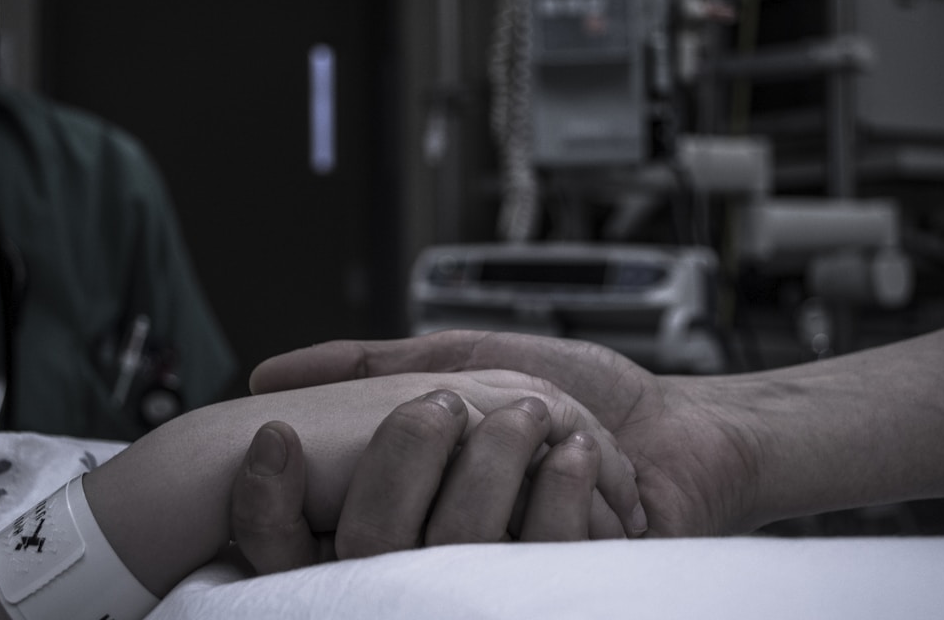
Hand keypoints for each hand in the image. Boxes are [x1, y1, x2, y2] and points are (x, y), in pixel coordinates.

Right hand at [231, 389, 625, 573]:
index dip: (265, 507)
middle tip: (457, 403)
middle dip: (414, 455)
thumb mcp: (465, 358)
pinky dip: (572, 491)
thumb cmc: (578, 388)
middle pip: (373, 538)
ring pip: (454, 543)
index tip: (271, 442)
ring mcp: (498, 571)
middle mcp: (441, 546)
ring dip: (503, 462)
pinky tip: (601, 465)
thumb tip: (267, 378)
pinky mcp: (558, 586)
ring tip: (554, 424)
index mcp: (410, 498)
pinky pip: (537, 556)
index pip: (296, 539)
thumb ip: (376, 366)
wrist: (678, 426)